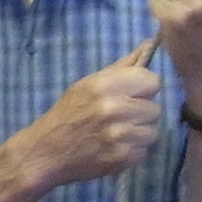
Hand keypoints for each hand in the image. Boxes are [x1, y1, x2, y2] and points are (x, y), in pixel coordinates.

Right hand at [19, 38, 162, 188]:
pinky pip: (144, 150)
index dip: (144, 88)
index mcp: (105, 86)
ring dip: (139, 133)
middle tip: (120, 117)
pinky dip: (133, 150)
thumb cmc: (68, 114)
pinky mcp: (122, 157)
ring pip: (153, 130)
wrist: (45, 152)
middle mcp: (114, 109)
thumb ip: (121, 67)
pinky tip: (114, 147)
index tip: (131, 95)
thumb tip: (149, 44)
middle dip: (141, 113)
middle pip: (156, 108)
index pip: (153, 81)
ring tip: (118, 134)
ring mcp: (119, 135)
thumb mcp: (88, 84)